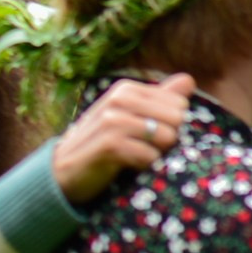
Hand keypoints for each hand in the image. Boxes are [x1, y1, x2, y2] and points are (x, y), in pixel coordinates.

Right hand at [52, 73, 195, 203]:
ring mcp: (112, 120)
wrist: (63, 171)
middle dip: (167, 138)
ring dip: (156, 153)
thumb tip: (188, 81)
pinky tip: (125, 166)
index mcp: (126, 89)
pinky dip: (143, 166)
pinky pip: (150, 156)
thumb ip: (159, 99)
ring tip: (133, 155)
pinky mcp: (109, 144)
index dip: (171, 124)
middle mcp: (118, 98)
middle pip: (178, 118)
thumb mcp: (129, 116)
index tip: (147, 133)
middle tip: (142, 146)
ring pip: (167, 136)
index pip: (179, 102)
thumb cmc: (102, 143)